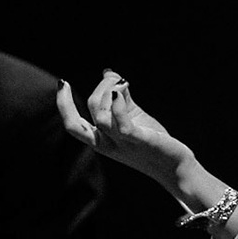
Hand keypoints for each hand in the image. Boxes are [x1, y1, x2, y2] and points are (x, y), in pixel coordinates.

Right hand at [56, 70, 194, 188]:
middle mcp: (107, 144)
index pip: (73, 125)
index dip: (63, 104)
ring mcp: (123, 144)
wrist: (175, 166)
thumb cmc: (153, 140)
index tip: (62, 83)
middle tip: (119, 79)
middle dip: (102, 86)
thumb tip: (108, 73)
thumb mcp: (132, 116)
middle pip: (93, 110)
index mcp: (101, 139)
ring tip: (124, 84)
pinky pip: (122, 126)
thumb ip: (120, 97)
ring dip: (110, 91)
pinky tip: (121, 91)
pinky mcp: (140, 141)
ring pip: (102, 117)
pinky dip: (118, 106)